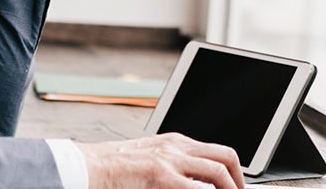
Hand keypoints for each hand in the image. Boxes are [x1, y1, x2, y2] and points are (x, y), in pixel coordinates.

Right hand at [76, 133, 245, 188]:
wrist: (87, 168)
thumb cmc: (112, 169)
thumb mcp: (148, 160)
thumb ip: (173, 167)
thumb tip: (196, 182)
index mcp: (174, 142)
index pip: (215, 152)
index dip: (231, 172)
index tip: (234, 187)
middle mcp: (176, 147)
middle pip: (225, 157)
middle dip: (238, 181)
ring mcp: (170, 160)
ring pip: (219, 171)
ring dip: (230, 188)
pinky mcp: (162, 176)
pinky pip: (199, 188)